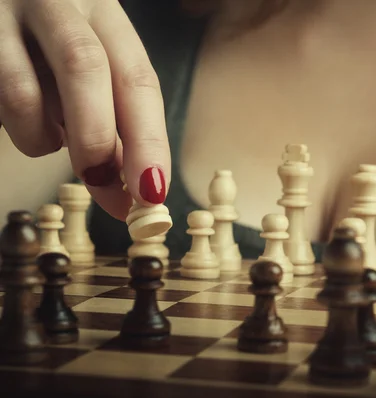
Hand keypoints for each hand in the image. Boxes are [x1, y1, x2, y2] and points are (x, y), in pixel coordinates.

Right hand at [0, 0, 170, 219]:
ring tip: (51, 139)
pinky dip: (20, 127)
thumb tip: (132, 190)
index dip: (149, 141)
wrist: (1, 5)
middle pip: (86, 68)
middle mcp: (57, 4)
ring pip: (24, 92)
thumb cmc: (53, 48)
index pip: (138, 78)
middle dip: (96, 141)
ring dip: (44, 138)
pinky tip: (26, 119)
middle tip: (102, 186)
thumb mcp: (95, 67)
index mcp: (103, 12)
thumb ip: (116, 121)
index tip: (152, 192)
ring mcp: (4, 16)